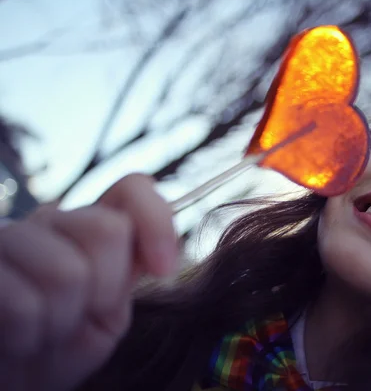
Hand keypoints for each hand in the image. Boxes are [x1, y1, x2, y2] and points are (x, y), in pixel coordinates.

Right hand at [0, 174, 177, 390]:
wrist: (10, 381)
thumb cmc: (58, 348)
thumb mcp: (106, 319)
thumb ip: (127, 279)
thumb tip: (152, 255)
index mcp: (88, 229)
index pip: (132, 188)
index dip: (157, 222)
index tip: (163, 269)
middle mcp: (48, 224)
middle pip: (107, 230)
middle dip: (107, 288)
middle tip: (83, 315)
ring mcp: (7, 241)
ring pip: (67, 273)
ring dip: (64, 321)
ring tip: (47, 332)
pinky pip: (23, 305)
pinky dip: (30, 338)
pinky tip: (20, 340)